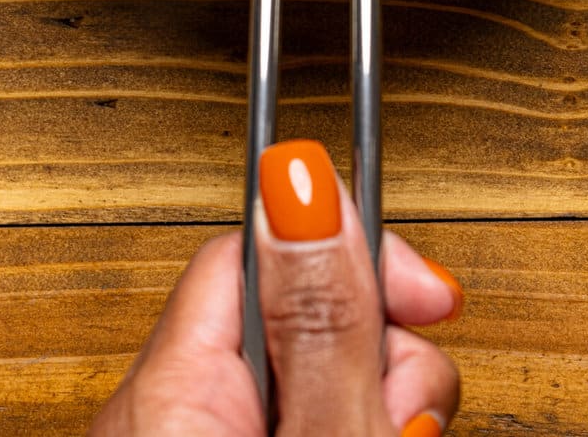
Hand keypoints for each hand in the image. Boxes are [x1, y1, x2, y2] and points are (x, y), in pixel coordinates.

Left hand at [88, 140, 460, 435]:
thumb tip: (302, 177)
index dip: (352, 250)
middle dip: (380, 350)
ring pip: (310, 378)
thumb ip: (320, 325)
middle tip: (404, 414)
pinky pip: (296, 421)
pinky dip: (342, 428)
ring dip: (371, 402)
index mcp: (168, 392)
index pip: (262, 244)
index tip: (424, 288)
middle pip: (298, 314)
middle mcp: (163, 416)